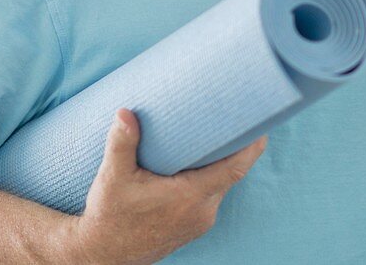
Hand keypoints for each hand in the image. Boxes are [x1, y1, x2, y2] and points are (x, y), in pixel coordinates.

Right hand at [65, 108, 266, 264]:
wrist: (105, 252)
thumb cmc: (110, 214)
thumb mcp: (112, 176)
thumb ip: (122, 143)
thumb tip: (125, 113)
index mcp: (189, 197)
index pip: (234, 169)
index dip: (251, 146)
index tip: (259, 125)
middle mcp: (202, 211)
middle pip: (229, 174)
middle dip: (232, 147)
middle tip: (229, 117)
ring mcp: (199, 221)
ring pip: (218, 185)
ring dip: (216, 163)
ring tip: (208, 136)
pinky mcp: (193, 226)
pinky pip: (209, 196)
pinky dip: (206, 178)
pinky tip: (191, 164)